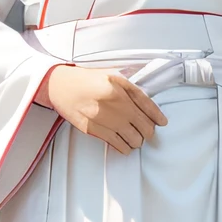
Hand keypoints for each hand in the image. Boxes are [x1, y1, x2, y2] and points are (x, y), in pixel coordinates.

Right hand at [36, 66, 166, 153]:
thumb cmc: (84, 79)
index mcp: (119, 86)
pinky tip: (126, 146)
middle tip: (148, 132)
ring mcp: (102, 117)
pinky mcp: (92, 128)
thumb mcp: (111, 74)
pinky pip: (115, 143)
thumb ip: (129, 86)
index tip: (162, 122)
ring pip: (132, 137)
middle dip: (148, 131)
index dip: (157, 116)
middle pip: (143, 124)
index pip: (147, 105)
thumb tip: (148, 102)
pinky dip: (124, 147)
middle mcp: (113, 102)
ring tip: (136, 139)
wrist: (59, 85)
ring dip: (137, 140)